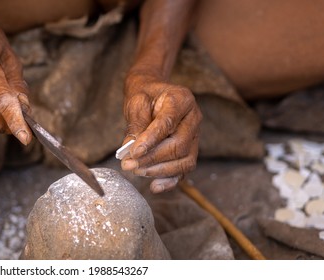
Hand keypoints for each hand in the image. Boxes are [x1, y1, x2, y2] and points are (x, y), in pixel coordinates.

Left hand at [121, 74, 201, 192]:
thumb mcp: (136, 102)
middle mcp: (194, 118)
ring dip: (159, 171)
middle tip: (128, 165)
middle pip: (178, 146)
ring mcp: (195, 135)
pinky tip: (154, 186)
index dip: (150, 140)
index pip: (167, 123)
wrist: (153, 94)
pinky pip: (185, 169)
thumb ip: (135, 124)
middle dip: (152, 159)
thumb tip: (130, 150)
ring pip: (185, 160)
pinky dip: (170, 180)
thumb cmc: (145, 95)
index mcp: (182, 99)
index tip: (133, 153)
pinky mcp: (190, 149)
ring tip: (136, 171)